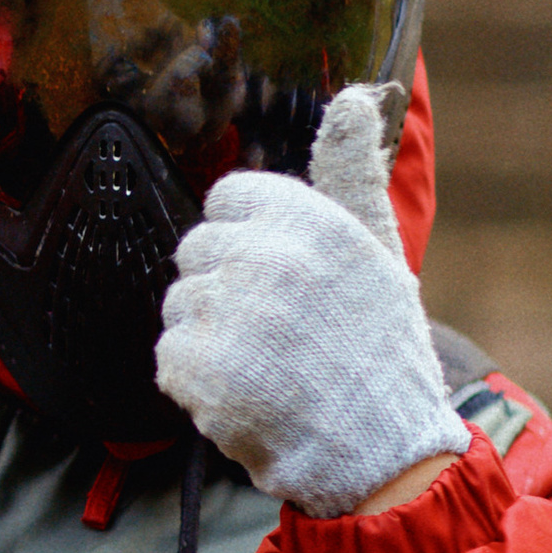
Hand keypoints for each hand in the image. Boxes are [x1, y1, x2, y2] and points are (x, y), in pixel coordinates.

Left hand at [154, 84, 470, 516]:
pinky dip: (196, 384)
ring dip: (208, 340)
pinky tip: (245, 397)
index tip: (276, 276)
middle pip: (194, 251)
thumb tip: (356, 97)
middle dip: (223, 290)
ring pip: (177, 306)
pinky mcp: (203, 371)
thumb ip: (351, 173)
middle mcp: (269, 259)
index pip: (227, 198)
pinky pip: (168, 358)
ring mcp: (232, 317)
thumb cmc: (379, 352)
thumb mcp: (378, 250)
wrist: (383, 455)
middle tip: (276, 333)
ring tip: (265, 367)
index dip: (244, 239)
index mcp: (310, 221)